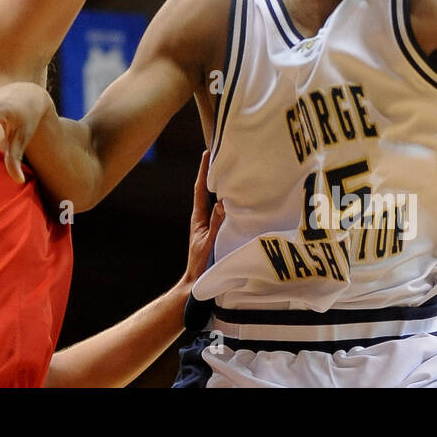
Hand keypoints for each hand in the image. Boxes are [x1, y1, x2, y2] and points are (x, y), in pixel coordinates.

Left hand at [181, 150, 225, 287]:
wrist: (198, 285)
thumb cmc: (202, 266)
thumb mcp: (210, 244)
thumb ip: (216, 225)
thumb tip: (221, 202)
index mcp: (198, 218)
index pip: (200, 188)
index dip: (204, 170)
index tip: (208, 151)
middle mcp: (203, 218)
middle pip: (207, 190)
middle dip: (213, 172)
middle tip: (223, 154)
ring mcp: (209, 224)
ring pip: (215, 200)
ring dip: (222, 185)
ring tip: (232, 170)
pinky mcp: (216, 231)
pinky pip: (222, 211)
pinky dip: (228, 200)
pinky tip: (238, 197)